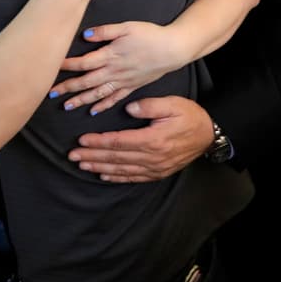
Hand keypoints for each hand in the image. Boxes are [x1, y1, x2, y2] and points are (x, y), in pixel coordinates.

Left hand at [51, 20, 182, 112]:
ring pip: (97, 93)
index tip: (51, 67)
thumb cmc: (150, 34)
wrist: (173, 49)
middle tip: (49, 94)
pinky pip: (114, 98)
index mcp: (111, 55)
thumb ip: (105, 31)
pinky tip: (92, 111)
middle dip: (67, 88)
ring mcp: (123, 81)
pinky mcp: (132, 86)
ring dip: (81, 100)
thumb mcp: (127, 26)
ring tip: (65, 106)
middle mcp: (114, 71)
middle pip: (86, 82)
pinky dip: (103, 106)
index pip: (83, 63)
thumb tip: (85, 35)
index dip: (66, 65)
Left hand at [68, 96, 214, 181]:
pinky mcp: (158, 172)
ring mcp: (155, 168)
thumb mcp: (172, 104)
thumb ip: (149, 106)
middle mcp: (152, 157)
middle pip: (116, 158)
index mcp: (153, 140)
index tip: (81, 140)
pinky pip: (133, 177)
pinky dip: (117, 177)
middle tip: (72, 156)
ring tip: (82, 165)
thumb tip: (128, 109)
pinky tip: (103, 175)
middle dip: (92, 156)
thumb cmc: (189, 116)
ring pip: (121, 169)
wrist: (208, 135)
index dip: (98, 142)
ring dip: (100, 167)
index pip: (119, 142)